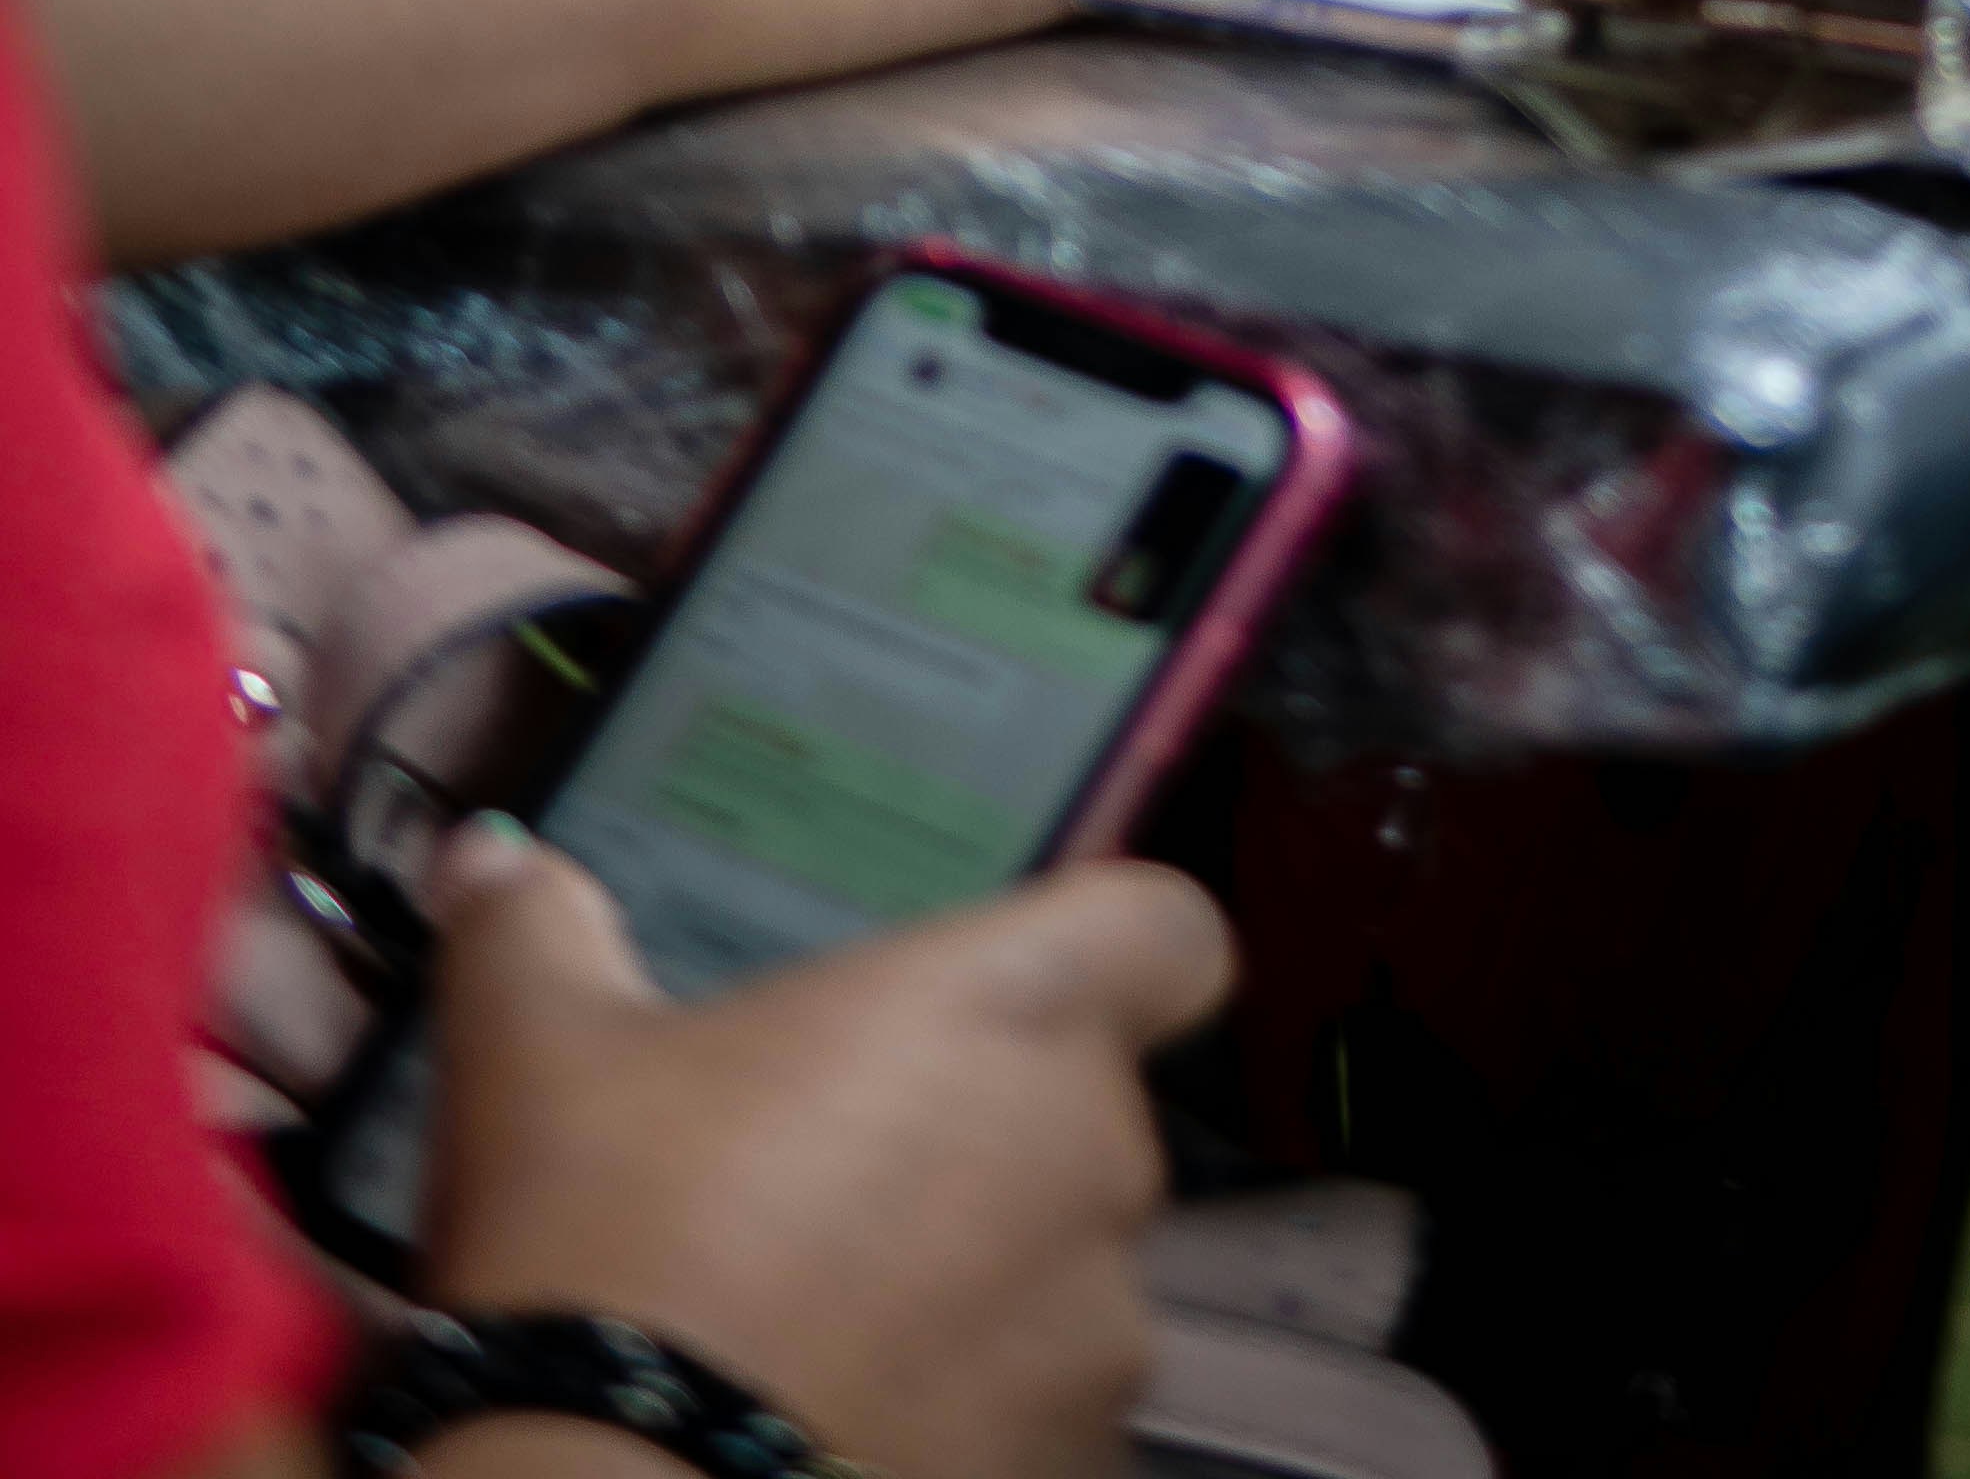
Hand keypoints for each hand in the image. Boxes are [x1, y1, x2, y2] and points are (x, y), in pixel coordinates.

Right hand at [421, 818, 1227, 1478]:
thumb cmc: (609, 1250)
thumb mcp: (534, 1059)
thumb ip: (537, 929)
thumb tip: (491, 859)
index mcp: (1016, 1010)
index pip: (1171, 930)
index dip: (1112, 947)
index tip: (1005, 993)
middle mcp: (1096, 1157)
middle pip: (1087, 1111)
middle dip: (985, 1138)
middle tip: (836, 1172)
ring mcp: (1097, 1335)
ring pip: (1060, 1274)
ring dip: (975, 1284)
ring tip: (819, 1314)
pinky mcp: (1067, 1470)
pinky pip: (1034, 1409)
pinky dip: (963, 1410)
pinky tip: (837, 1417)